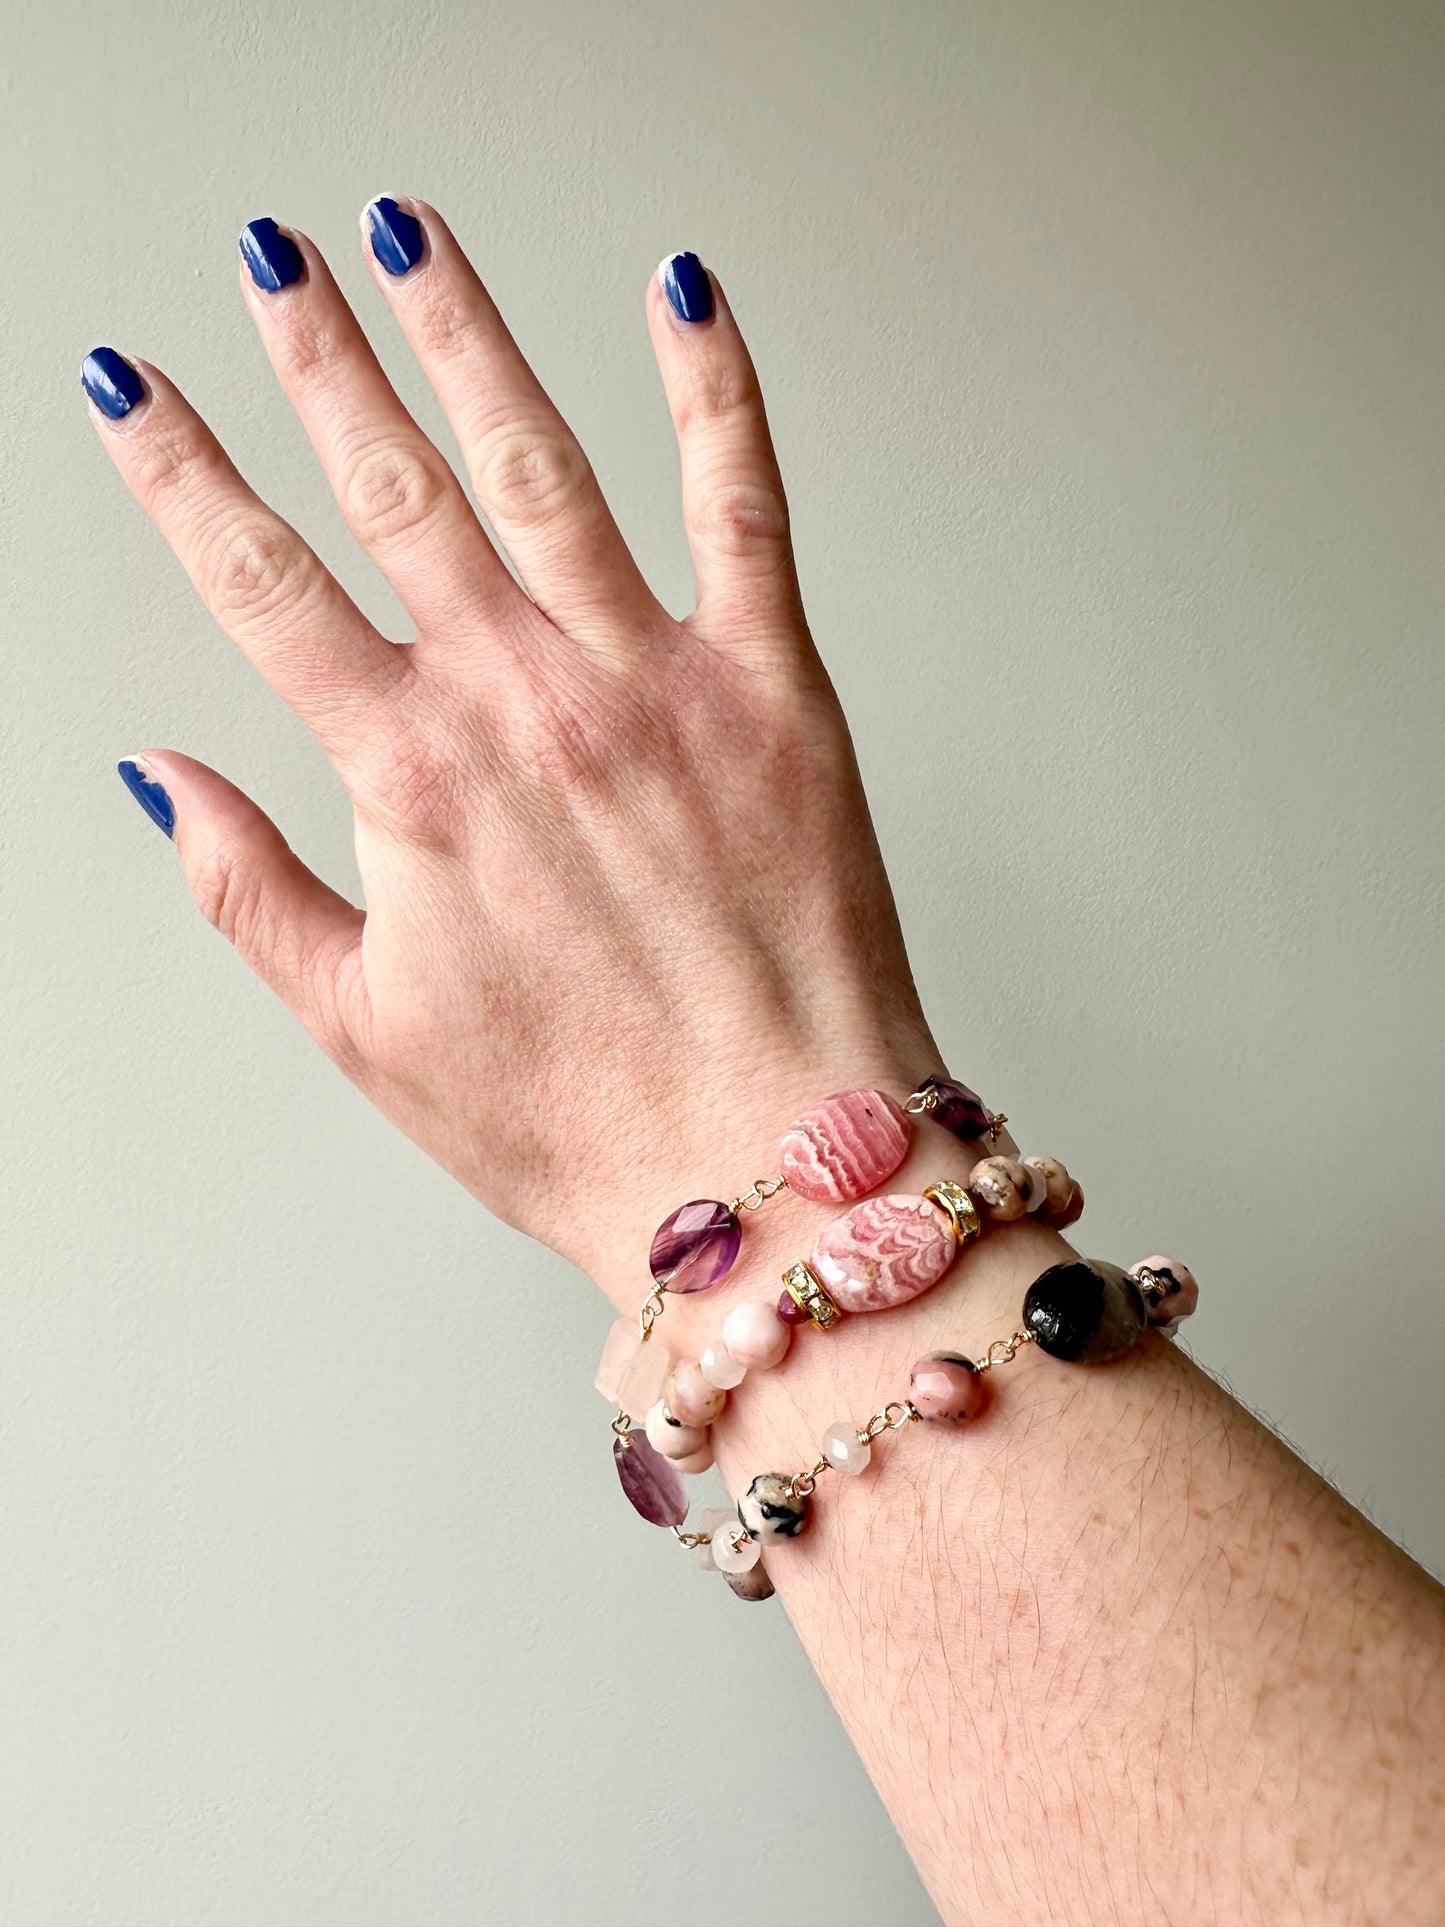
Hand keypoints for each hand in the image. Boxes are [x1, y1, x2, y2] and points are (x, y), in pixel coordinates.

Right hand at [93, 202, 937, 1303]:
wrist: (769, 1168)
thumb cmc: (579, 1122)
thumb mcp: (367, 1032)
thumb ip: (252, 891)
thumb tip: (158, 779)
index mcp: (413, 781)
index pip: (260, 586)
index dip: (181, 474)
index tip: (128, 389)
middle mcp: (526, 704)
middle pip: (392, 487)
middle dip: (318, 359)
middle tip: (271, 260)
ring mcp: (654, 682)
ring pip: (540, 463)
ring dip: (466, 334)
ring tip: (411, 235)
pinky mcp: (775, 689)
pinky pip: (741, 502)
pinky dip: (712, 390)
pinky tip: (681, 298)